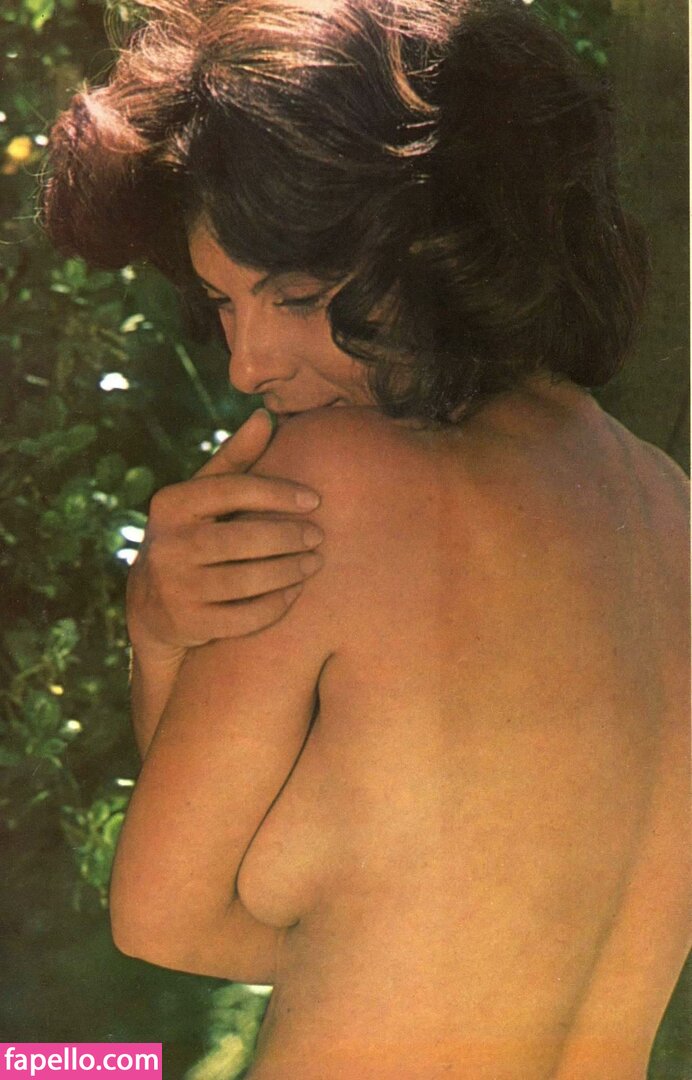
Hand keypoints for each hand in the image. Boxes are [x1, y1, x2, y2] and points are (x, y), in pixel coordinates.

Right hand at [126, 409, 322, 660]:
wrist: (150, 605)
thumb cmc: (191, 535)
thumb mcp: (202, 495)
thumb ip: (235, 458)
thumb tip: (265, 416)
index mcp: (170, 504)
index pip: (232, 489)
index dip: (278, 493)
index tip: (315, 500)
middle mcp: (167, 545)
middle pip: (242, 538)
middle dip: (288, 537)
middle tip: (319, 536)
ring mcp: (175, 588)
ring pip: (246, 581)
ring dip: (289, 571)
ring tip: (314, 562)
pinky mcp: (187, 624)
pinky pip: (244, 617)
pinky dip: (275, 605)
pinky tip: (295, 592)